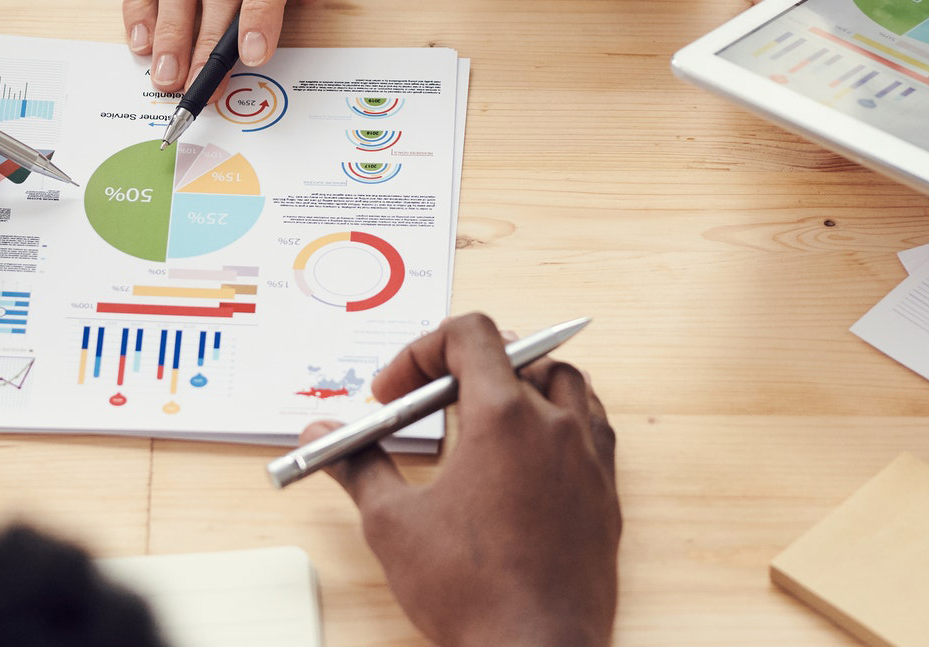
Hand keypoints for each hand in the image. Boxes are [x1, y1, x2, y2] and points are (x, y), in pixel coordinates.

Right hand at [300, 314, 619, 646]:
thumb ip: (358, 465)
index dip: (421, 351)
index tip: (394, 392)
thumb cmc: (474, 593)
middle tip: (426, 406)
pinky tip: (527, 454)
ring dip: (520, 383)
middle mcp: (556, 426)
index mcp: (504, 418)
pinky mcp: (606, 492)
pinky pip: (592, 426)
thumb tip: (322, 436)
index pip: (470, 335)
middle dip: (461, 368)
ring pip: (564, 382)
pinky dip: (558, 420)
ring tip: (481, 417)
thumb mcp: (393, 524)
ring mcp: (589, 458)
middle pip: (514, 354)